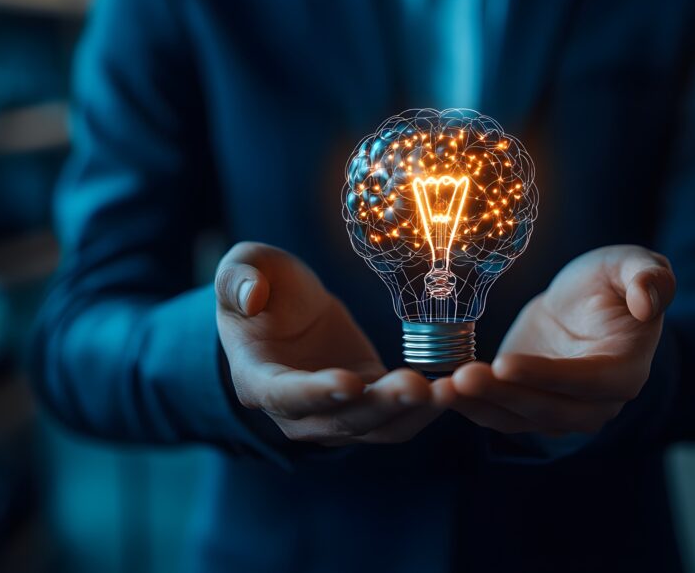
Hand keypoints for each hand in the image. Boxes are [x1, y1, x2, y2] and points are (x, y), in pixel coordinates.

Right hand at [216, 242, 438, 445]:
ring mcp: (334, 413)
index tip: (350, 382)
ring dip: (412, 413)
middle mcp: (295, 411)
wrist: (285, 308)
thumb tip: (250, 296)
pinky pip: (399, 414)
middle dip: (381, 407)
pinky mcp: (368, 401)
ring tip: (447, 390)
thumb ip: (238, 278)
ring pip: (376, 427)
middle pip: (340, 420)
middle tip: (419, 387)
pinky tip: (456, 386)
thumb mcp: (240, 267)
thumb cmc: (260, 285)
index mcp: (257, 378)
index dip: (316, 393)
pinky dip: (426, 406)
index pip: (284, 395)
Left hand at [433, 245, 674, 433]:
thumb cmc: (610, 280)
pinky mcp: (530, 408)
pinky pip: (501, 416)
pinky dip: (472, 408)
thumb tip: (648, 302)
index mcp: (627, 369)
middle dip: (505, 396)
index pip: (588, 382)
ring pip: (521, 419)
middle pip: (551, 410)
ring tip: (447, 386)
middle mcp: (598, 402)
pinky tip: (443, 391)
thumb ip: (649, 277)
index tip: (504, 362)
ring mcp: (563, 411)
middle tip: (465, 377)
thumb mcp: (631, 263)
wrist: (581, 302)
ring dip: (482, 406)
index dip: (547, 376)